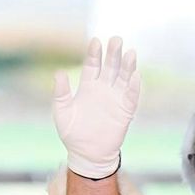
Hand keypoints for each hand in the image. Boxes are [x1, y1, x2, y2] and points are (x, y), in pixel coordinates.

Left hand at [52, 36, 140, 178]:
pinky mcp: (125, 111)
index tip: (96, 42)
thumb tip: (59, 73)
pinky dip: (134, 87)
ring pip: (124, 78)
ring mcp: (115, 99)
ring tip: (130, 53)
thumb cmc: (73, 134)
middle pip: (111, 67)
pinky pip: (131, 97)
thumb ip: (61, 93)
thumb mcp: (62, 113)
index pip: (93, 65)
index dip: (95, 53)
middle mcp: (104, 89)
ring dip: (128, 66)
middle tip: (116, 40)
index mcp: (88, 87)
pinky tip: (136, 76)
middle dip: (114, 53)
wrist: (87, 155)